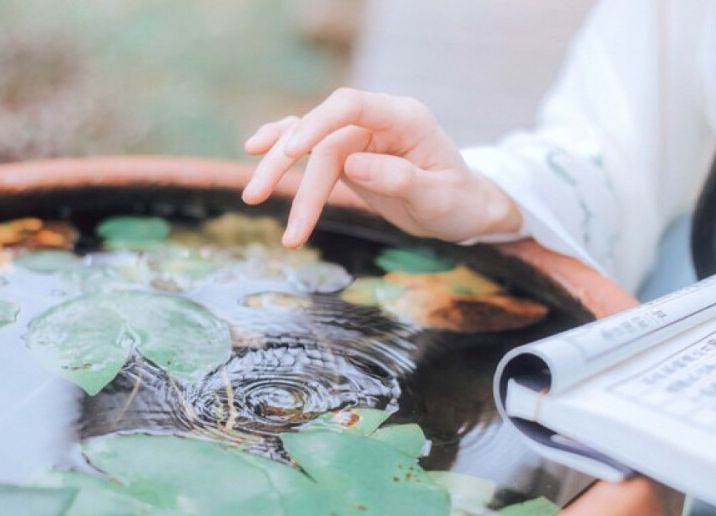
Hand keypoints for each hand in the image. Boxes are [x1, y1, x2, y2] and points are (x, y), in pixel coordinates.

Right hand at [242, 88, 521, 246]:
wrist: (463, 209)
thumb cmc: (457, 203)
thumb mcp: (437, 198)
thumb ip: (400, 179)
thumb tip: (354, 166)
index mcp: (404, 118)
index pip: (350, 106)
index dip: (316, 124)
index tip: (291, 152)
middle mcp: (379, 120)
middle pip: (322, 133)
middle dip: (287, 167)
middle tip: (256, 197)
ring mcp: (361, 135)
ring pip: (309, 141)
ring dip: (277, 166)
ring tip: (252, 196)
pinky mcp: (349, 152)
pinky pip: (311, 146)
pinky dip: (284, 149)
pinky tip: (255, 150)